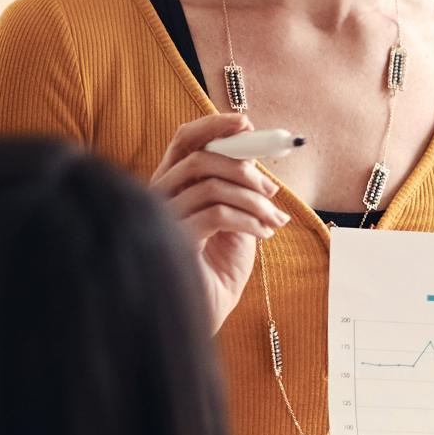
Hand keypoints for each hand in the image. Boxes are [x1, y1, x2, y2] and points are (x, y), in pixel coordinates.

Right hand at [150, 113, 290, 334]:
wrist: (209, 311)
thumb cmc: (219, 266)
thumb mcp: (235, 218)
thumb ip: (238, 187)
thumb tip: (256, 157)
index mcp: (171, 184)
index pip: (183, 140)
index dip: (214, 125)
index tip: (248, 124)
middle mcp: (159, 197)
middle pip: (199, 159)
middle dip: (244, 167)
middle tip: (272, 190)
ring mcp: (163, 219)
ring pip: (211, 185)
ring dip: (253, 200)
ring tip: (274, 220)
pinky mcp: (175, 242)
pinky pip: (217, 214)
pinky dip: (249, 219)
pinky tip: (264, 234)